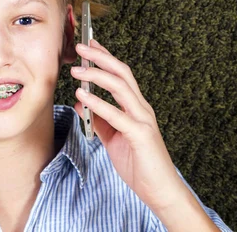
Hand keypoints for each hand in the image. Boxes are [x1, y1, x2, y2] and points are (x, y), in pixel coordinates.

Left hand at [70, 40, 189, 213]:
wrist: (159, 191)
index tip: (89, 45)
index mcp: (136, 107)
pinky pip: (117, 115)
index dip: (105, 57)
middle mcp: (141, 108)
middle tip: (80, 47)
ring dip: (96, 75)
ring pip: (120, 88)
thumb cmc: (138, 164)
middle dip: (100, 58)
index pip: (121, 75)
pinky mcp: (140, 135)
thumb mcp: (112, 138)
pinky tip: (83, 96)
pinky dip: (99, 103)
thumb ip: (98, 119)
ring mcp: (143, 120)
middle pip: (122, 73)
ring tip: (76, 70)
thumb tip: (80, 102)